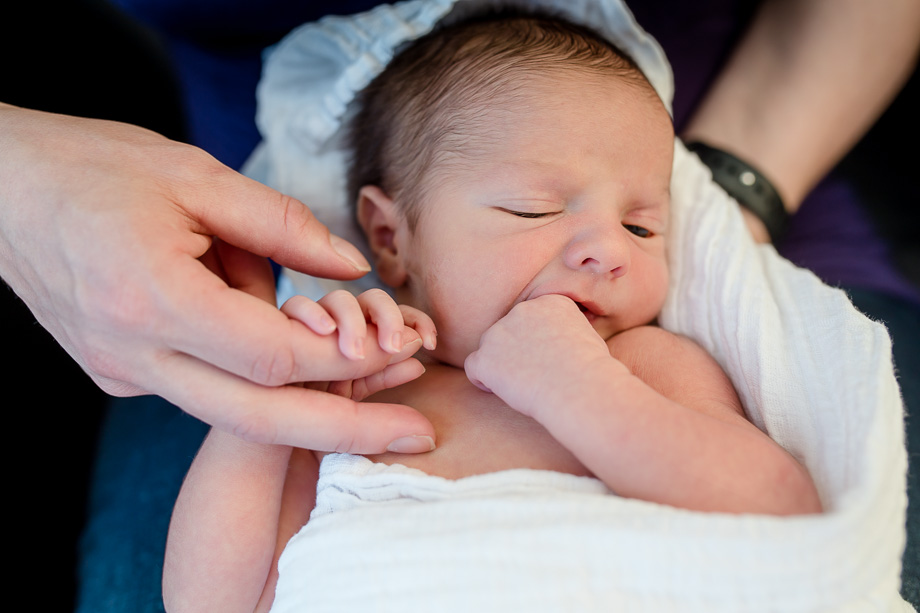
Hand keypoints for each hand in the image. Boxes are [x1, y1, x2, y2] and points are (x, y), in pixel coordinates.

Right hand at [0, 104, 434, 451]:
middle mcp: (132, 352)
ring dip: (307, 407)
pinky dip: (257, 382)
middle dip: (345, 429)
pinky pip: (203, 390)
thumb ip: (280, 224)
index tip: (401, 354)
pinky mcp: (120, 375)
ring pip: (232, 412)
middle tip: (416, 435)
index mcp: (151, 297)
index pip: (270, 356)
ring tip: (377, 390)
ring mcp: (121, 372)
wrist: (1, 191)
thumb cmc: (95, 168)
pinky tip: (294, 354)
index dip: (344, 359)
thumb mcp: (195, 175)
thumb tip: (349, 266)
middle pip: (259, 415)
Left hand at [464, 294, 616, 418]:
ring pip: (490, 349)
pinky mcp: (485, 357)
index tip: (549, 359)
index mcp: (547, 301)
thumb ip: (561, 328)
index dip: (534, 341)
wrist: (581, 389)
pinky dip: (485, 381)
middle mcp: (520, 310)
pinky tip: (507, 390)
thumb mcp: (585, 335)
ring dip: (501, 365)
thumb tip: (551, 339)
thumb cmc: (590, 372)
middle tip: (537, 374)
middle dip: (516, 352)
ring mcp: (499, 332)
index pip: (529, 319)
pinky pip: (474, 368)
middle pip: (507, 332)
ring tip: (526, 383)